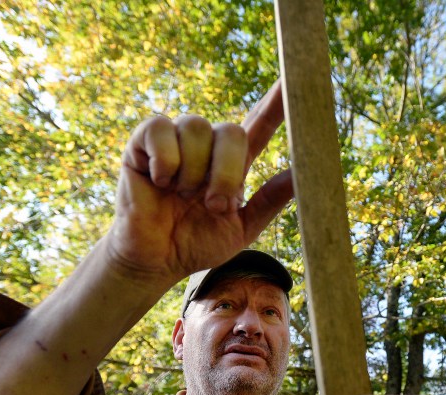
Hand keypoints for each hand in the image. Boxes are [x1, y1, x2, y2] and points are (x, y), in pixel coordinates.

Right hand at [107, 81, 293, 286]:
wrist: (156, 262)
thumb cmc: (196, 244)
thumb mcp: (242, 227)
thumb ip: (270, 200)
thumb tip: (304, 175)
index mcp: (231, 163)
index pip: (258, 124)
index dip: (276, 102)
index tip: (295, 81)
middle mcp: (205, 146)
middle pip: (231, 130)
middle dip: (226, 171)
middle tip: (214, 205)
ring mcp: (173, 142)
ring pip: (196, 127)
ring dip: (194, 171)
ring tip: (181, 196)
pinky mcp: (141, 144)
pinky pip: (160, 128)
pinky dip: (165, 159)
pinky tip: (160, 181)